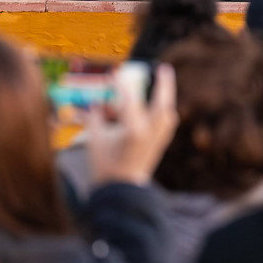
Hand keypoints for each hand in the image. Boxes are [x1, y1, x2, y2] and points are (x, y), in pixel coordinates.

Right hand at [83, 63, 178, 187]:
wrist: (120, 194)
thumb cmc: (105, 166)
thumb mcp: (95, 141)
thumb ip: (95, 118)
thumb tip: (97, 103)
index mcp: (134, 132)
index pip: (130, 101)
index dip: (121, 85)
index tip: (115, 73)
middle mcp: (150, 135)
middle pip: (161, 106)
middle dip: (163, 86)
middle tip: (163, 68)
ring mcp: (158, 142)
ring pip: (167, 115)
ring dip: (165, 98)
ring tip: (163, 80)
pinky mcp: (159, 147)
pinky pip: (166, 124)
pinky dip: (163, 112)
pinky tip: (159, 104)